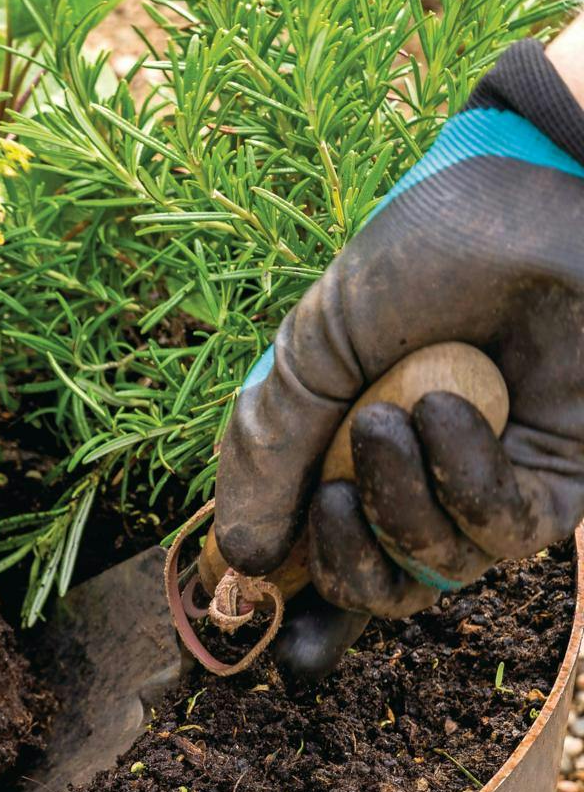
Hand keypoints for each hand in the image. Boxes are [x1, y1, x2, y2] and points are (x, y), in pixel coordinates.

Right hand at [215, 34, 583, 682]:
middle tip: (335, 494)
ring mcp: (494, 480)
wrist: (525, 205)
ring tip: (394, 417)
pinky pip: (504, 532)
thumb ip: (268, 456)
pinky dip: (465, 482)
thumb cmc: (418, 262)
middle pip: (381, 586)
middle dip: (347, 558)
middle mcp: (426, 475)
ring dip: (401, 501)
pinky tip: (450, 409)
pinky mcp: (563, 479)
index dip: (297, 567)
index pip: (325, 548)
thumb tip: (240, 564)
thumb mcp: (309, 356)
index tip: (264, 562)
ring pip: (438, 566)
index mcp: (358, 445)